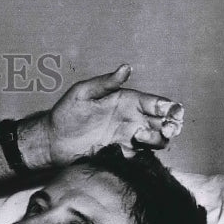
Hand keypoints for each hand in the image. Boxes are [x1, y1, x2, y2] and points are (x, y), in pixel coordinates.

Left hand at [42, 65, 184, 164]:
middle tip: (167, 128)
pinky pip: (141, 155)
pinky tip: (133, 151)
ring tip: (141, 137)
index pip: (155, 103)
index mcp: (127, 100)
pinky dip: (144, 154)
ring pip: (157, 139)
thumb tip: (126, 68)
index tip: (170, 111)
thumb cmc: (65, 113)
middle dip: (171, 124)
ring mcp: (128, 137)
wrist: (52, 141)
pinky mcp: (121, 154)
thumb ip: (105, 83)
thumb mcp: (82, 93)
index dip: (167, 107)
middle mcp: (132, 118)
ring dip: (159, 139)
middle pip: (163, 122)